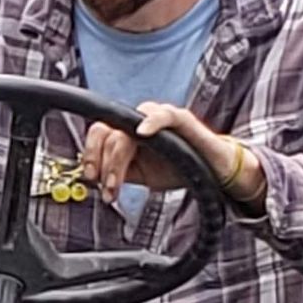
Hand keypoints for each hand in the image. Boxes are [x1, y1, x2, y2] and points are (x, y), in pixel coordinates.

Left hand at [82, 101, 253, 202]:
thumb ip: (117, 172)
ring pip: (127, 128)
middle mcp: (138, 121)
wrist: (212, 173)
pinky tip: (142, 133)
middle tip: (108, 188)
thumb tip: (91, 179)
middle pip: (107, 131)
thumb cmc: (177, 169)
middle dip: (103, 162)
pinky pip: (164, 114)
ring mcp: (158, 117)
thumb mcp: (140, 175)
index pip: (98, 133)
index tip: (90, 177)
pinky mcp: (182, 118)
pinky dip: (151, 121)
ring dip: (118, 157)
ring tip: (118, 182)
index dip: (89, 154)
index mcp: (125, 132)